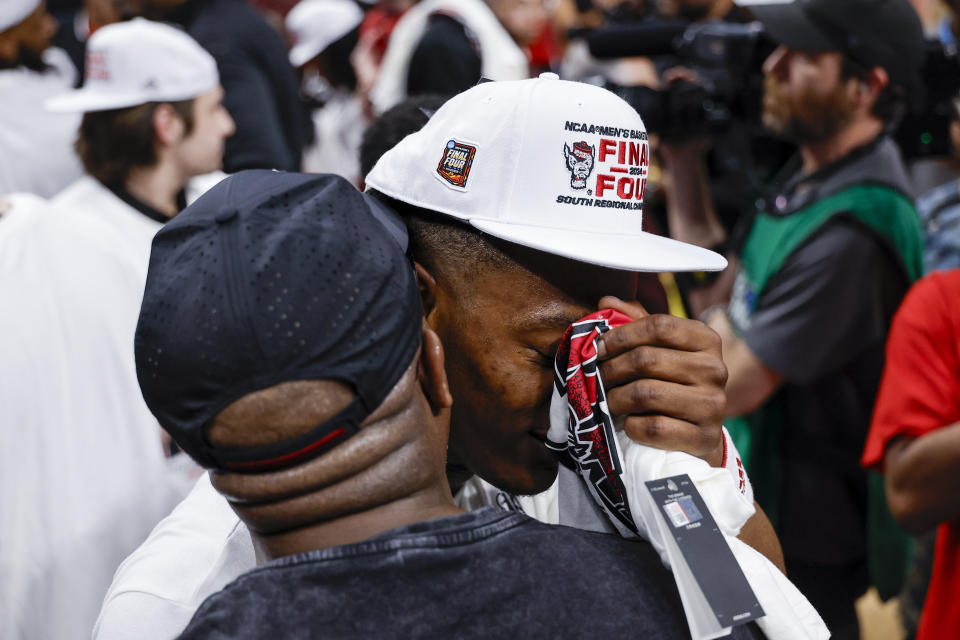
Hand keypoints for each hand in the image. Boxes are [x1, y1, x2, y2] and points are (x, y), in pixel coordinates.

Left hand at [595, 296, 727, 465]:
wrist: (698, 432)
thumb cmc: (672, 382)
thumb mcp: (660, 349)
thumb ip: (635, 323)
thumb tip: (606, 301)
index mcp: (706, 339)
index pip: (659, 325)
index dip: (621, 335)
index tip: (599, 347)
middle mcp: (716, 369)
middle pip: (647, 359)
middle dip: (611, 369)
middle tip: (597, 377)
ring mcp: (713, 405)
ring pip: (645, 394)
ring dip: (615, 398)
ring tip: (609, 400)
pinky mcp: (704, 437)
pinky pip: (653, 428)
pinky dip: (632, 426)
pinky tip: (630, 423)